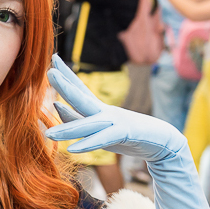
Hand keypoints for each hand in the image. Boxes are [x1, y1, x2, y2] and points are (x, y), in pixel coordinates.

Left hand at [46, 54, 184, 161]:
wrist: (161, 140)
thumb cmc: (128, 134)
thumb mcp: (99, 127)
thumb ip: (79, 119)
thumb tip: (57, 107)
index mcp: (99, 108)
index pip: (80, 89)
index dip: (66, 75)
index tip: (52, 60)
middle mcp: (106, 111)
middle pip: (83, 98)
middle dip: (66, 86)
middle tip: (49, 72)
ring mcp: (116, 122)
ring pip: (88, 124)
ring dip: (68, 128)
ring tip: (49, 133)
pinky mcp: (125, 134)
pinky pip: (103, 140)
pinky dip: (88, 144)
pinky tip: (72, 149)